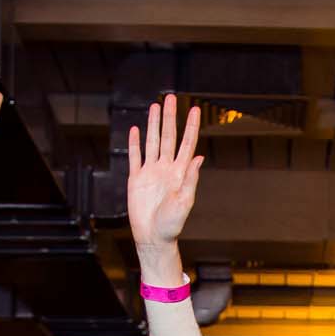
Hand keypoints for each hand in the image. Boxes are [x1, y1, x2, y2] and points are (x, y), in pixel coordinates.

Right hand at [125, 94, 202, 255]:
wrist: (153, 237)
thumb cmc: (172, 224)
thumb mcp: (185, 202)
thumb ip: (191, 179)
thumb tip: (199, 157)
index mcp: (180, 173)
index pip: (187, 144)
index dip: (191, 126)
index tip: (195, 109)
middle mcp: (166, 168)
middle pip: (169, 137)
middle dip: (170, 117)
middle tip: (171, 98)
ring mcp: (151, 172)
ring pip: (152, 142)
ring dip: (153, 124)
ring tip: (155, 106)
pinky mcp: (136, 179)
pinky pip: (135, 157)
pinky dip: (135, 143)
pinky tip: (135, 129)